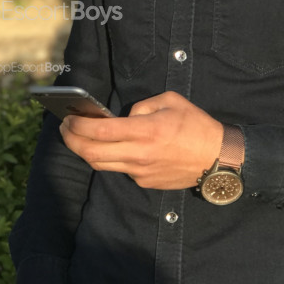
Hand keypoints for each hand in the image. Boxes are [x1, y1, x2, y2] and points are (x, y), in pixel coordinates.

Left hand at [59, 90, 222, 189]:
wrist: (217, 159)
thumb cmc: (196, 125)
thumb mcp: (171, 101)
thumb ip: (141, 106)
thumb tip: (124, 117)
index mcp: (145, 131)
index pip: (99, 131)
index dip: (77, 125)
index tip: (68, 118)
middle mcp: (138, 154)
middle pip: (91, 153)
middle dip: (71, 140)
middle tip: (65, 129)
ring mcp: (140, 172)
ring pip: (100, 165)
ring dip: (85, 152)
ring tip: (79, 138)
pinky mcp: (144, 182)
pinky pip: (120, 169)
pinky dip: (110, 158)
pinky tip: (111, 148)